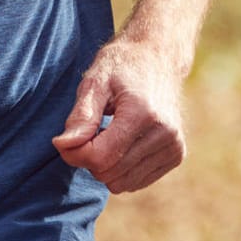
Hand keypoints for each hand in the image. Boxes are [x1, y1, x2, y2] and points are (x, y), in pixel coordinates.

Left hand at [51, 39, 186, 192]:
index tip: (66, 139)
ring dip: (107, 165)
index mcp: (143, 113)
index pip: (100, 157)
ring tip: (107, 134)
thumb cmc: (121, 66)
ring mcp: (174, 146)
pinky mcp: (177, 155)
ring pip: (122, 183)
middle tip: (89, 131)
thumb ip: (81, 116)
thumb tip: (63, 146)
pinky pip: (136, 182)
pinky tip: (123, 142)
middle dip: (91, 158)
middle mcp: (165, 133)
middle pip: (110, 173)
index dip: (75, 153)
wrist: (158, 57)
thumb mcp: (95, 81)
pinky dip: (122, 168)